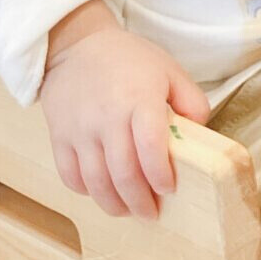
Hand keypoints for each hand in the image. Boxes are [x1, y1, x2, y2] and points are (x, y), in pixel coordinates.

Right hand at [39, 1, 208, 219]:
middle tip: (151, 214)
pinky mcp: (58, 136)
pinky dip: (86, 190)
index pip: (150, 147)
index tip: (169, 189)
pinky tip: (101, 192)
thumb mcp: (169, 70)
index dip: (161, 175)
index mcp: (138, 100)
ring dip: (113, 203)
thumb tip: (202, 133)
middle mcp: (106, 118)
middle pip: (123, 173)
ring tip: (128, 210)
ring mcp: (79, 130)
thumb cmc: (128, 60)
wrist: (76, 46)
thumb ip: (192, 101)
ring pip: (95, 181)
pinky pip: (70, 174)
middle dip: (140, 201)